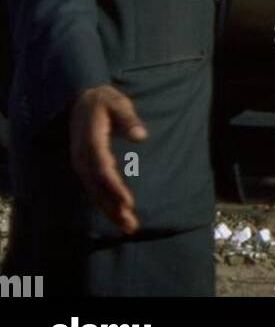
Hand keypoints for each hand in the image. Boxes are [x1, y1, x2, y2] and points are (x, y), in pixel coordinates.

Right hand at [69, 84, 147, 233]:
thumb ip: (129, 119)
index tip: (128, 202)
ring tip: (127, 227)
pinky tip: (117, 214)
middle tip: (130, 225)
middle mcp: (83, 157)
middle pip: (98, 187)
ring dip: (110, 210)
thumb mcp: (118, 103)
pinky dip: (105, 203)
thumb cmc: (104, 101)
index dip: (115, 187)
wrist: (81, 99)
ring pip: (95, 192)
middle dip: (113, 207)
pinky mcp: (84, 168)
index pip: (103, 169)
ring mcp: (81, 164)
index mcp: (91, 141)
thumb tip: (141, 136)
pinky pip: (94, 189)